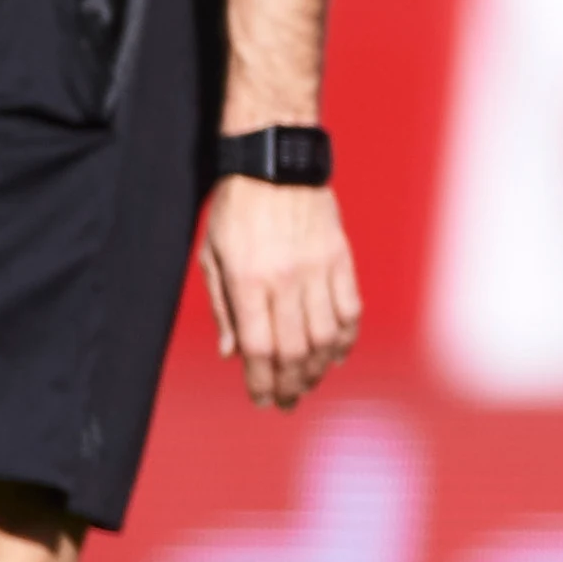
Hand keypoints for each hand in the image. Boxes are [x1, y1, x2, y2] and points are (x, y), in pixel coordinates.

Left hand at [201, 174, 360, 408]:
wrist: (274, 160)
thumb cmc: (235, 208)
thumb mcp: (212, 255)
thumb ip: (223, 307)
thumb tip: (231, 354)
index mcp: (248, 279)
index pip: (258, 346)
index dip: (261, 380)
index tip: (262, 399)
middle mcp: (286, 279)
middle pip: (295, 349)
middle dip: (291, 382)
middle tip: (288, 400)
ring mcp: (318, 268)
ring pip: (326, 335)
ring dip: (319, 366)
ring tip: (310, 381)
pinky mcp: (340, 258)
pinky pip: (350, 308)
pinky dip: (346, 337)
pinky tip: (337, 353)